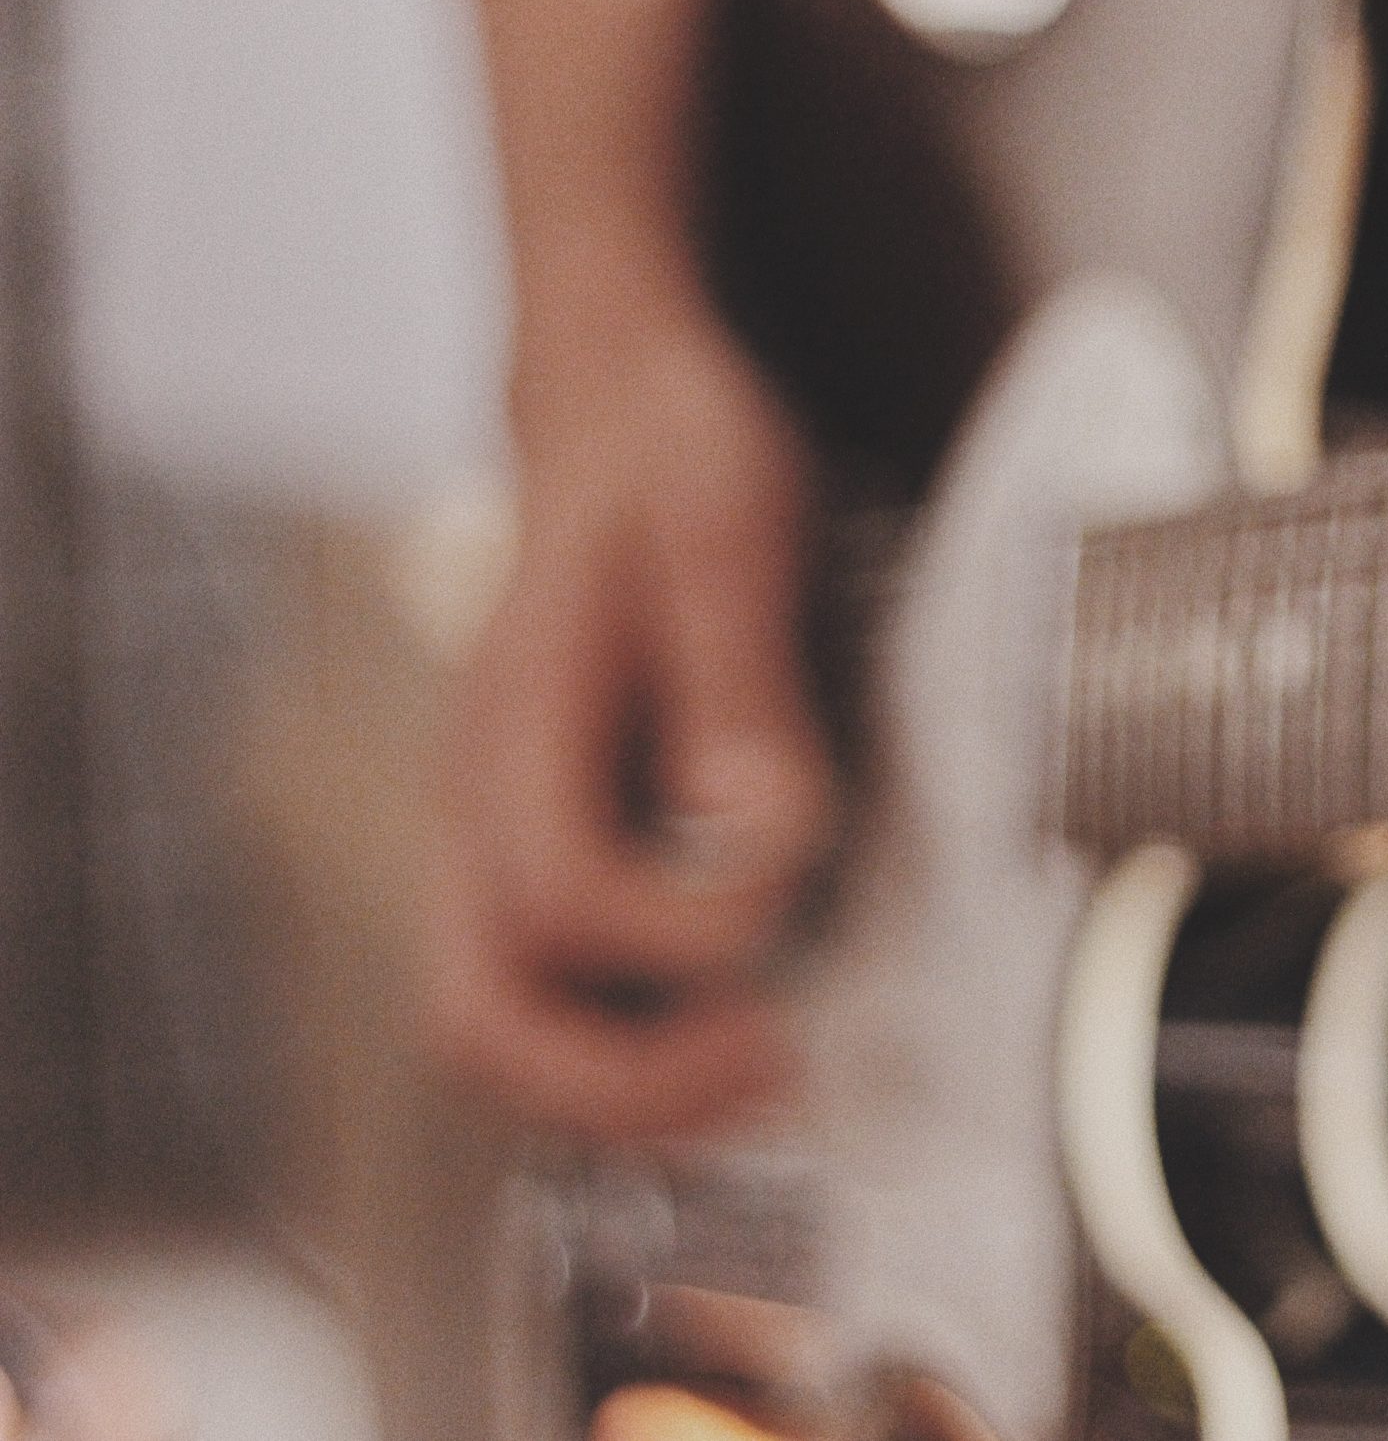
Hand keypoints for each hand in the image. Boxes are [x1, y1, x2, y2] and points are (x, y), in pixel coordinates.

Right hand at [436, 256, 834, 1140]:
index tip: (793, 891)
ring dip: (631, 1092)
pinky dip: (638, 1049)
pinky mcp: (549, 849)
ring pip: (506, 1032)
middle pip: (480, 1020)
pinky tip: (746, 1021)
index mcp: (517, 724)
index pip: (560, 894)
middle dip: (627, 1086)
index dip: (684, 930)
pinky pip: (559, 997)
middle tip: (777, 1066)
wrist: (615, 409)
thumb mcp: (729, 527)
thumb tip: (760, 830)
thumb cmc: (671, 457)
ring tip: (771, 1069)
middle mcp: (482, 803)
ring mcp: (503, 837)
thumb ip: (740, 680)